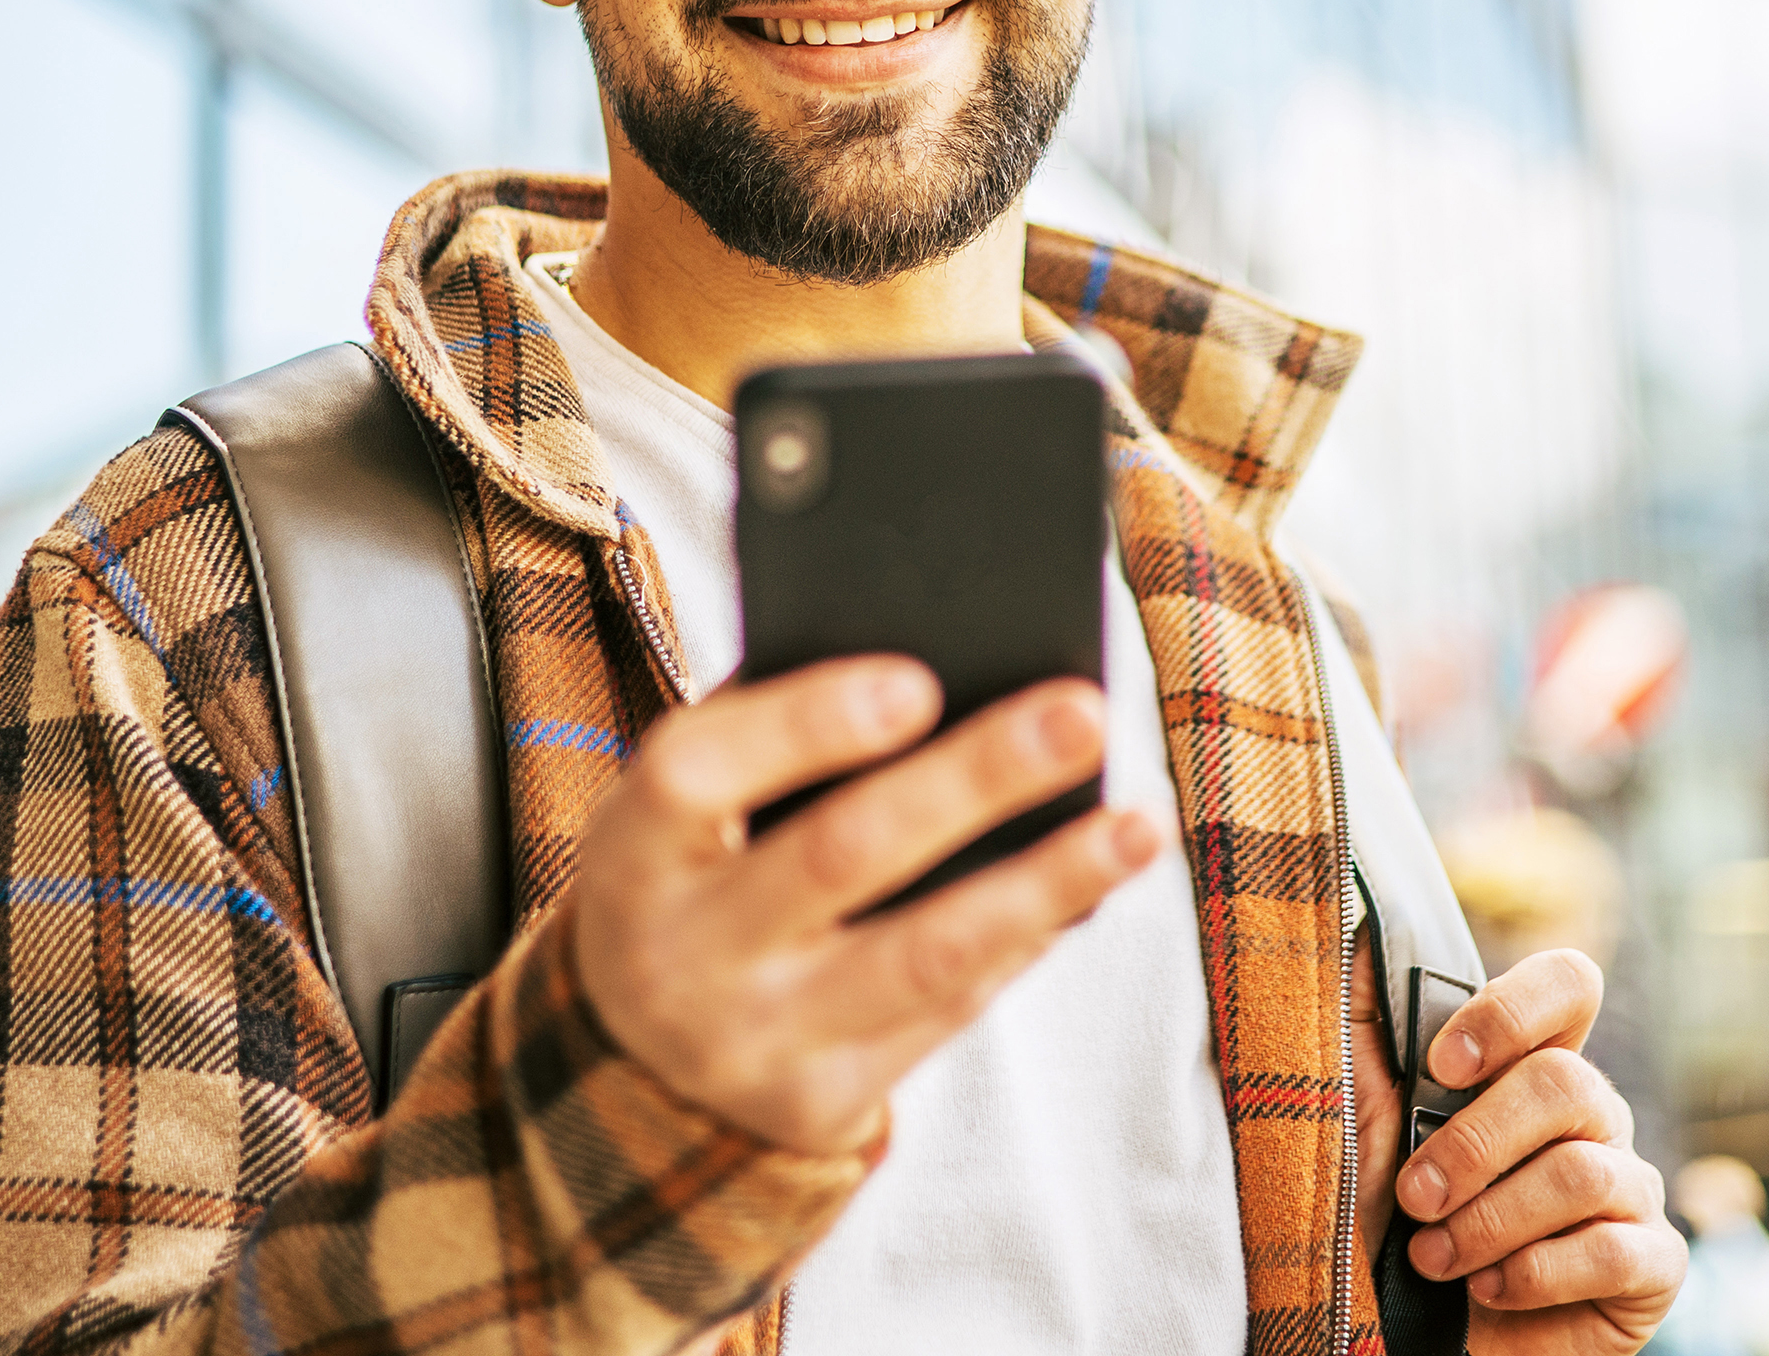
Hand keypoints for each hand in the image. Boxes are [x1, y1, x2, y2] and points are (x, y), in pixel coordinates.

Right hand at [570, 655, 1162, 1155]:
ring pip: (923, 953)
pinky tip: (1088, 886)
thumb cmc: (692, 874)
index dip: (806, 724)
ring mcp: (751, 1041)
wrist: (639, 1061)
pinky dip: (1024, 939)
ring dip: (1046, 882)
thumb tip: (941, 666)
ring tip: (1138, 822)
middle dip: (974, 780)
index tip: (919, 680)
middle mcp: (678, 955)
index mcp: (630, 852)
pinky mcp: (818, 1102)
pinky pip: (946, 1011)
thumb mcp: (684, 813)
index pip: (698, 773)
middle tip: (1082, 713)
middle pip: (841, 854)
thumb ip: (771, 731)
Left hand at [1365, 948, 1684, 1353]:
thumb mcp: (1354, 1103)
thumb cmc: (1379, 1213)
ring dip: (1490, 1222)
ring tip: (1434, 1259)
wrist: (1402, 1333)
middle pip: (1567, 1082)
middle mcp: (1593, 1115)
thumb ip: (1365, 1008)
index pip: (1570, 986)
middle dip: (1474, 1145)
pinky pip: (1617, 1250)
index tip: (1443, 1068)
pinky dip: (1535, 1274)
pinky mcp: (1653, 1266)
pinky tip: (1489, 1291)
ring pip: (1583, 1172)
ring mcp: (1630, 1188)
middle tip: (1415, 1196)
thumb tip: (1356, 909)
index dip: (1514, 1012)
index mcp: (1530, 1064)